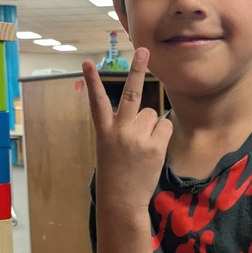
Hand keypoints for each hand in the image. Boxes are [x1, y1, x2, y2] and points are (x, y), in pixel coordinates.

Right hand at [82, 48, 172, 213]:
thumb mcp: (109, 148)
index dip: (92, 81)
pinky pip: (164, 128)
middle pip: (132, 94)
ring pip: (152, 115)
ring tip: (141, 148)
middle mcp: (120, 131)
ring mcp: (138, 138)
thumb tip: (148, 114)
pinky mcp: (154, 147)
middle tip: (144, 50)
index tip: (87, 63)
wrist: (121, 202)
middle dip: (138, 69)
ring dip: (150, 127)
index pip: (97, 101)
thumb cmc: (115, 175)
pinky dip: (161, 137)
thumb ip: (122, 128)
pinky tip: (152, 152)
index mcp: (104, 131)